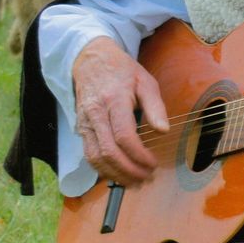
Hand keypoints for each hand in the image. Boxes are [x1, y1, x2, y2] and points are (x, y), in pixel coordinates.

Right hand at [72, 36, 168, 185]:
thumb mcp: (145, 81)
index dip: (139, 155)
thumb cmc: (122, 71)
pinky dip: (103, 169)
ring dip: (115, 174)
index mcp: (114, 100)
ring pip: (94, 158)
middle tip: (147, 178)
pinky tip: (118, 174)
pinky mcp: (80, 128)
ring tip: (134, 182)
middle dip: (128, 170)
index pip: (123, 136)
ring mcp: (84, 122)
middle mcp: (95, 113)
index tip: (153, 164)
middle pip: (108, 151)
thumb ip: (155, 107)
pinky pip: (89, 154)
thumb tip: (163, 130)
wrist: (91, 61)